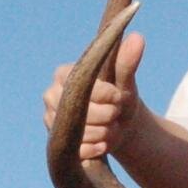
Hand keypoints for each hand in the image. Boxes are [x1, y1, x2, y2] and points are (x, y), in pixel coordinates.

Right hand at [42, 32, 145, 159]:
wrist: (117, 124)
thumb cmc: (119, 97)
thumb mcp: (125, 80)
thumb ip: (127, 62)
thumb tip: (138, 38)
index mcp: (63, 74)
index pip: (84, 86)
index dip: (107, 95)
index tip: (120, 96)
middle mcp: (50, 95)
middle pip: (82, 112)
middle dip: (108, 115)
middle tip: (115, 113)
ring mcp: (50, 120)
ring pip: (80, 133)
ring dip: (104, 133)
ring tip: (111, 127)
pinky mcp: (55, 143)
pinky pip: (77, 150)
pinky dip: (95, 149)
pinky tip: (103, 143)